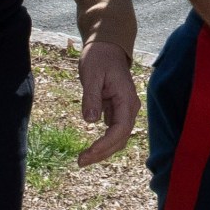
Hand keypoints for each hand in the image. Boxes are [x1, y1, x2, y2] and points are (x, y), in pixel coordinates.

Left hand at [77, 39, 140, 166]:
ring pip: (118, 138)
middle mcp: (129, 107)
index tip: (89, 152)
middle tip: (80, 162)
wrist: (106, 47)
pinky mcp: (117, 111)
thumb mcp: (91, 75)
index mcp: (126, 99)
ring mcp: (124, 110)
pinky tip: (90, 150)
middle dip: (103, 153)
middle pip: (121, 139)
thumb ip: (91, 98)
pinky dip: (103, 143)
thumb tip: (90, 121)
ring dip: (103, 151)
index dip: (106, 144)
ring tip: (83, 159)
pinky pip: (113, 132)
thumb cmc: (98, 58)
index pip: (121, 129)